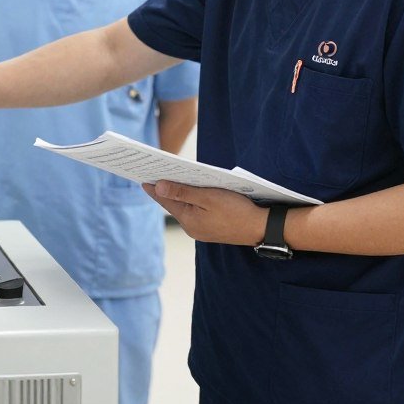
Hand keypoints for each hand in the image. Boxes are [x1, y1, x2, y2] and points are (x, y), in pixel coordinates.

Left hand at [143, 181, 267, 245]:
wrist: (261, 228)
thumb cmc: (237, 211)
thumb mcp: (208, 197)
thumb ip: (182, 192)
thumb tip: (159, 187)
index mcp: (188, 220)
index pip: (165, 201)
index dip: (153, 188)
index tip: (142, 178)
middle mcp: (192, 227)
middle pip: (173, 205)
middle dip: (165, 190)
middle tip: (154, 174)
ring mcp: (202, 229)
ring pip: (185, 208)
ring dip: (178, 194)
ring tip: (170, 179)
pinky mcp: (211, 227)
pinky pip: (195, 211)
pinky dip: (191, 200)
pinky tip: (191, 191)